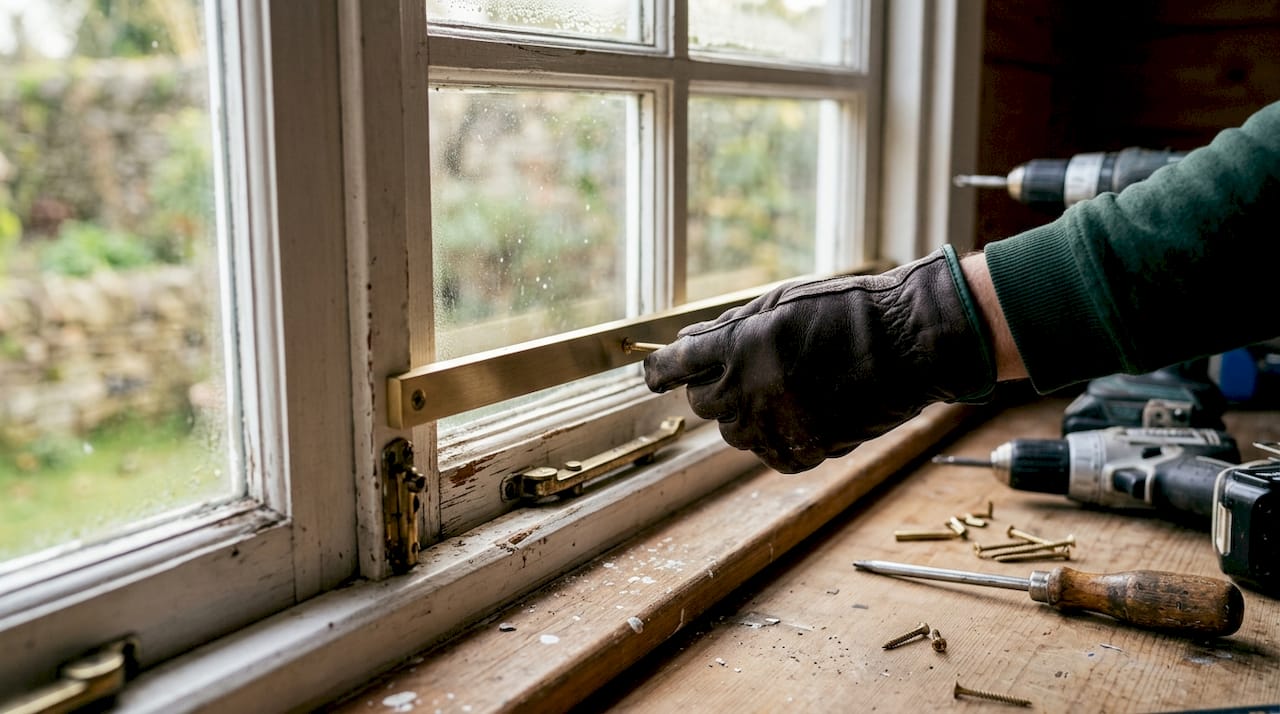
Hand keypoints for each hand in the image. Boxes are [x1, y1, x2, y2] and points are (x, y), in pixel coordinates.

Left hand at [643, 246, 995, 472]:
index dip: (659, 371)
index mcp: (736, 348)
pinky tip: (806, 410)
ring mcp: (773, 428)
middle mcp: (747, 392)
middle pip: (701, 402)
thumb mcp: (780, 302)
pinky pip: (768, 451)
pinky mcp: (800, 454)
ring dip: (746, 412)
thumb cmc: (846, 312)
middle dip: (714, 386)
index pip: (672, 367)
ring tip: (787, 386)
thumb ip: (728, 327)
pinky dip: (777, 435)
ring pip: (733, 431)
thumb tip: (688, 344)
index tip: (656, 374)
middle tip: (746, 369)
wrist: (909, 344)